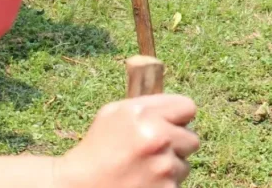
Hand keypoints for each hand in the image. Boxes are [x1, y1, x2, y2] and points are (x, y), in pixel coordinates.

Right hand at [54, 94, 198, 187]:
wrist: (79, 187)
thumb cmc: (97, 148)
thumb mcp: (114, 113)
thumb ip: (146, 102)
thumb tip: (171, 93)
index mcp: (144, 114)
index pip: (188, 108)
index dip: (179, 117)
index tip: (171, 124)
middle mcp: (158, 139)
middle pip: (192, 138)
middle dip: (176, 144)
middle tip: (154, 151)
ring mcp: (163, 167)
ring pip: (185, 164)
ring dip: (169, 166)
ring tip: (144, 168)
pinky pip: (177, 183)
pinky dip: (163, 184)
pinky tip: (143, 182)